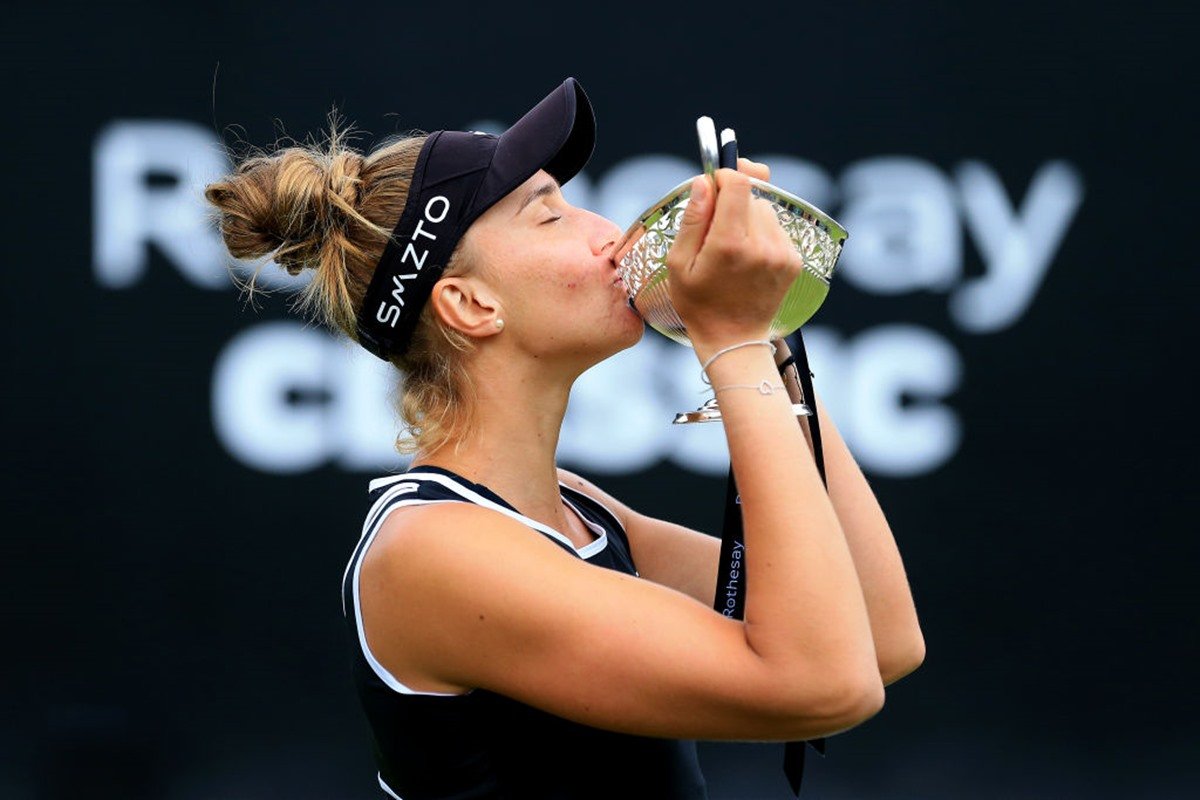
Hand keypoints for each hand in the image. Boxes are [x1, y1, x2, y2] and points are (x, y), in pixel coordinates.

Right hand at [665, 158, 801, 353]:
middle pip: (751, 195)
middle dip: (732, 203)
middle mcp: (762, 245)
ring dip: (748, 219)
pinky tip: (748, 259)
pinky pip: (776, 229)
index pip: (738, 183)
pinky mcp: (793, 260)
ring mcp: (782, 253)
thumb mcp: (679, 264)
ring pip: (765, 210)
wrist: (733, 340)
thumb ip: (693, 219)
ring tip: (733, 249)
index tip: (713, 186)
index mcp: (730, 244)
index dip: (724, 176)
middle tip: (716, 230)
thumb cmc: (699, 304)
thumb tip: (703, 182)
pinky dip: (762, 235)